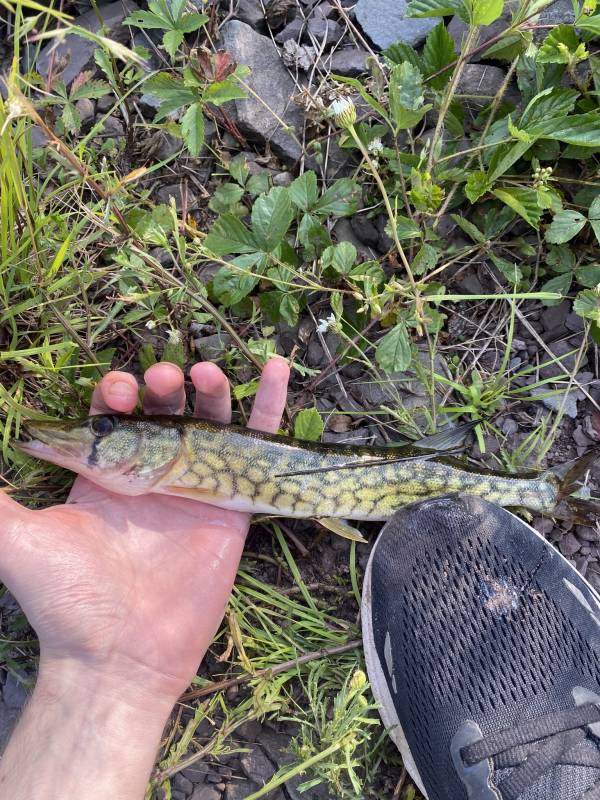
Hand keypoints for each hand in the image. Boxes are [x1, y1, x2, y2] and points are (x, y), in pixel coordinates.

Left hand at [0, 358, 288, 799]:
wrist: (121, 652)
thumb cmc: (68, 598)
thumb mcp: (19, 541)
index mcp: (107, 473)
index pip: (116, 413)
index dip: (118, 392)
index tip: (119, 389)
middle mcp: (153, 474)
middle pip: (167, 409)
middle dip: (166, 384)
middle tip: (164, 378)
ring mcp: (196, 486)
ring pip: (211, 420)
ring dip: (212, 389)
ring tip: (205, 372)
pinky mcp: (232, 505)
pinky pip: (256, 449)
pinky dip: (268, 408)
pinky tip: (275, 370)